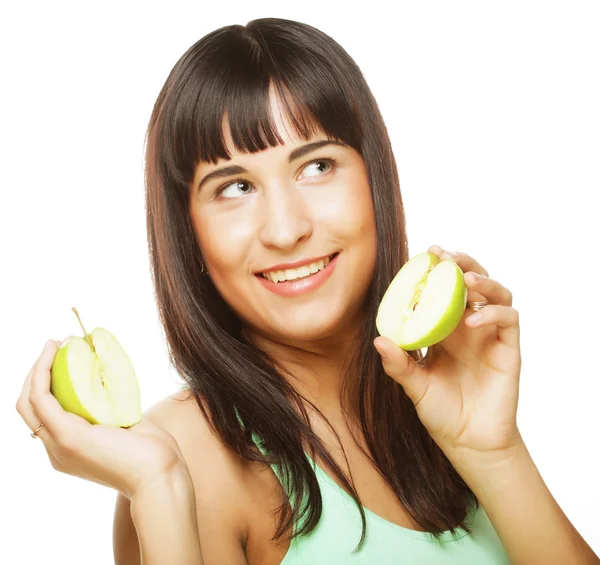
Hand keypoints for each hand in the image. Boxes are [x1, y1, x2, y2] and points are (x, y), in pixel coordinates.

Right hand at [16, 338, 187, 498]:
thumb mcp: (126, 426)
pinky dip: (42, 372)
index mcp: (69, 449)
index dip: (46, 384)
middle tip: (55, 345)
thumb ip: (114, 410)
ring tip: (54, 344)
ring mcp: (59, 446)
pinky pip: (42, 398)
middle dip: (37, 372)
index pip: (44, 414)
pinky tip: (53, 353)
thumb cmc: (152, 452)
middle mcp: (57, 450)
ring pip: (30, 401)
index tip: (62, 356)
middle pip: (30, 407)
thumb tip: (114, 384)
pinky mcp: (69, 436)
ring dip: (38, 368)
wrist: (160, 475)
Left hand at [374, 245, 522, 461]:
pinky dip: (493, 314)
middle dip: (460, 263)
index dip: (435, 272)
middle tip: (443, 255)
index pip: (442, 290)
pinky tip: (472, 319)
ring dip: (483, 280)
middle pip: (472, 282)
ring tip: (465, 279)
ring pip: (496, 293)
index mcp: (443, 329)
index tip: (422, 255)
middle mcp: (468, 326)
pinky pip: (508, 320)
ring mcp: (490, 335)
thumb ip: (398, 365)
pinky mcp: (508, 349)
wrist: (468, 442)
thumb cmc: (440, 411)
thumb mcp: (414, 386)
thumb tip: (379, 340)